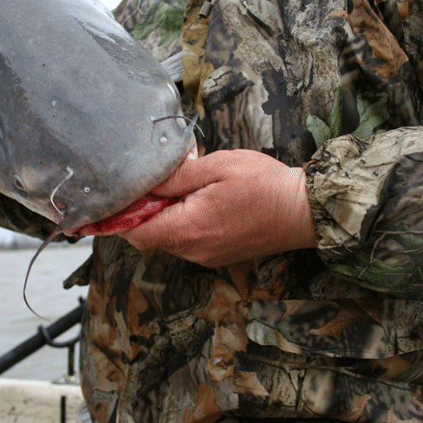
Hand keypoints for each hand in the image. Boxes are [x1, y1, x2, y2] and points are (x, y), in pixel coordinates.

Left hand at [118, 150, 317, 266]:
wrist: (303, 211)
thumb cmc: (264, 185)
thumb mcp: (216, 166)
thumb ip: (176, 176)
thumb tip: (146, 182)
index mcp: (187, 228)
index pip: (135, 232)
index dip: (121, 215)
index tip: (119, 196)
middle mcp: (193, 250)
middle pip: (150, 235)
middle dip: (146, 210)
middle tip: (159, 180)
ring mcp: (206, 256)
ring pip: (169, 238)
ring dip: (167, 216)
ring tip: (186, 187)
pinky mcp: (218, 255)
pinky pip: (188, 241)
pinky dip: (184, 223)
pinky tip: (201, 201)